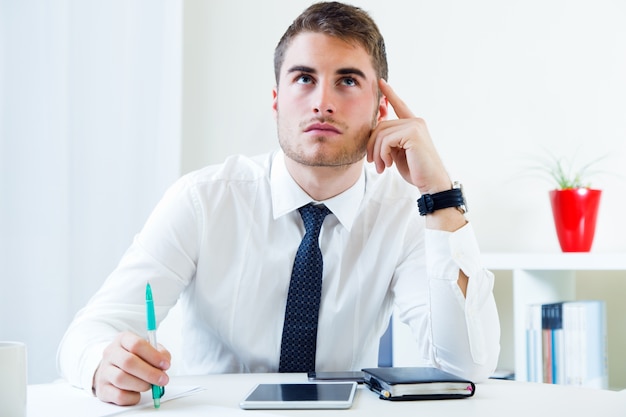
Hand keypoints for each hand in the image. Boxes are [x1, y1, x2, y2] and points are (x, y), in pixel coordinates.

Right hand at [92, 332, 170, 405]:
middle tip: (162, 379)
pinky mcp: (103, 389)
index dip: (154, 356)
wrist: (112, 368)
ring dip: (142, 385)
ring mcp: (104, 371)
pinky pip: (118, 396)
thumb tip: (165, 363)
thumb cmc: (134, 357)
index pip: (136, 344)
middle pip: (129, 362)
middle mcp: (110, 353)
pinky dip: (133, 397)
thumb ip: (160, 353)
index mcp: (122, 339)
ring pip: (121, 379)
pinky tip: (138, 393)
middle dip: (150, 373)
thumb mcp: (148, 349)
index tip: (165, 364)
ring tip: (149, 385)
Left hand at [367, 79, 450, 194]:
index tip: (381, 82)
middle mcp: (415, 122)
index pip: (399, 105)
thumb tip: (375, 130)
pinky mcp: (413, 133)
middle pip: (381, 126)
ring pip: (381, 134)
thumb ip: (389, 140)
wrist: (431, 183)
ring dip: (376, 153)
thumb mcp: (398, 152)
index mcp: (413, 125)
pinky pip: (386, 140)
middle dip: (372, 146)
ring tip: (380, 167)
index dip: (389, 93)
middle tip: (373, 163)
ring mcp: (415, 125)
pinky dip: (382, 154)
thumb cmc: (416, 170)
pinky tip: (387, 164)